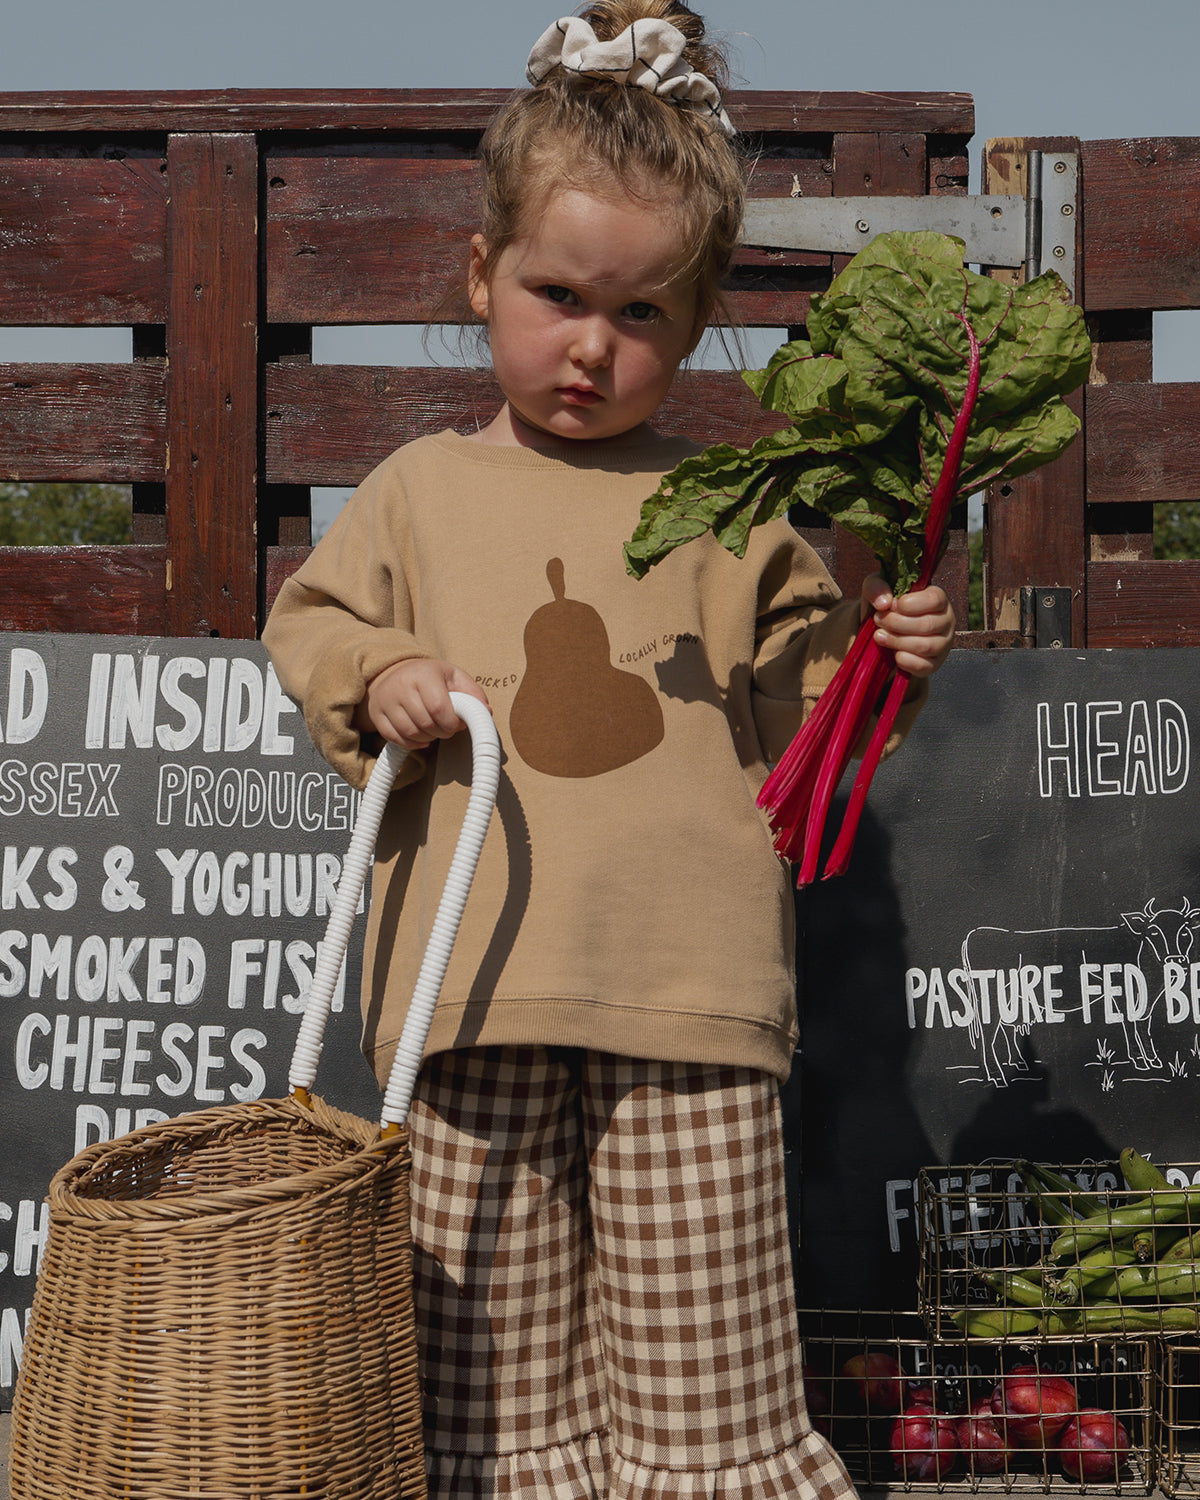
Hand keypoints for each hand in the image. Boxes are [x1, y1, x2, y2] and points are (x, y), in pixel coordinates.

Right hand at [358, 659, 490, 749]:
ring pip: (411, 733)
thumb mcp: (453, 676)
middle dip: (442, 732)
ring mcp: (386, 701)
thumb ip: (472, 692)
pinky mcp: (376, 715)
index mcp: (423, 674)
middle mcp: (401, 686)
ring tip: (434, 730)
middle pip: (426, 723)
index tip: (457, 725)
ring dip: (428, 738)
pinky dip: (411, 743)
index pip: (439, 707)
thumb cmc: (428, 676)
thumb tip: (486, 711)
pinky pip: (395, 738)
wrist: (391, 672)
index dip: (452, 723)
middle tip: (447, 728)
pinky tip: (421, 737)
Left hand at [860, 574, 955, 678]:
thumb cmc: (887, 606)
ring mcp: (943, 644)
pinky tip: (893, 653)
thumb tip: (884, 603)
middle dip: (896, 623)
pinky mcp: (934, 664)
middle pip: (927, 624)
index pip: (935, 599)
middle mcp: (946, 621)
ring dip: (897, 641)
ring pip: (925, 646)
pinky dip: (904, 660)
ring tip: (879, 636)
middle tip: (878, 620)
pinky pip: (923, 666)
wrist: (884, 632)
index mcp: (938, 599)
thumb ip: (875, 586)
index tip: (892, 605)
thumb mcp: (877, 589)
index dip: (910, 604)